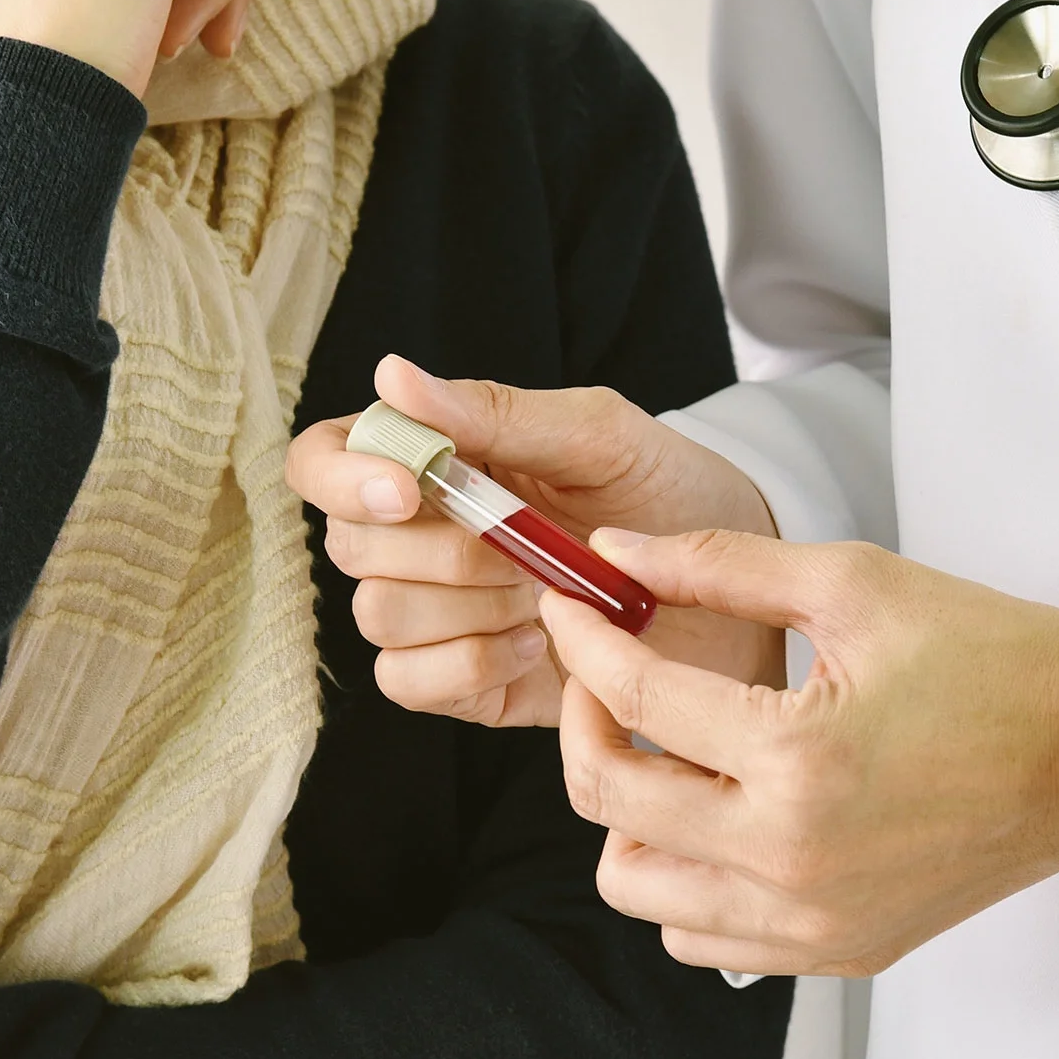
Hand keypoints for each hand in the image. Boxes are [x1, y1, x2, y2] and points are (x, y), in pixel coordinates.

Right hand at [286, 355, 781, 726]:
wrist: (734, 587)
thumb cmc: (667, 490)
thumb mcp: (598, 435)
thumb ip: (496, 413)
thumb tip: (392, 376)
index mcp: (435, 461)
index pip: (324, 459)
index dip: (344, 476)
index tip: (412, 488)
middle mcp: (418, 536)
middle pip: (349, 547)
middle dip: (441, 549)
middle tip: (528, 548)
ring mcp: (436, 613)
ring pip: (379, 617)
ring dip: (466, 606)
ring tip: (545, 596)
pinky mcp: (463, 681)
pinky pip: (410, 682)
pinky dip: (468, 664)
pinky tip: (534, 645)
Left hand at [541, 532, 1058, 976]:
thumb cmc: (1000, 664)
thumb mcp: (854, 584)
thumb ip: (719, 567)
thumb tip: (617, 555)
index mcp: (799, 760)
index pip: (635, 698)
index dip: (584, 639)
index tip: (574, 605)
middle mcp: (794, 858)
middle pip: (609, 802)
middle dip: (584, 719)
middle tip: (608, 672)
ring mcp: (811, 920)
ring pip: (636, 889)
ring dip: (627, 814)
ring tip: (669, 751)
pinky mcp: (834, 951)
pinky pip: (701, 938)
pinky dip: (684, 879)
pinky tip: (718, 812)